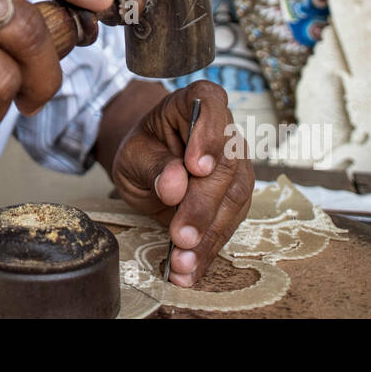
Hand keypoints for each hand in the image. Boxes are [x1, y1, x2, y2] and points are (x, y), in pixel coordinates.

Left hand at [110, 81, 254, 285]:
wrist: (148, 165)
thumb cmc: (142, 149)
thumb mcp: (134, 153)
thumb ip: (154, 165)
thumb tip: (175, 184)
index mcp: (196, 101)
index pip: (211, 104)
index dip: (209, 136)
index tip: (197, 167)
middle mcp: (225, 130)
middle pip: (226, 164)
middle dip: (203, 206)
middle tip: (181, 237)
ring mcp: (236, 164)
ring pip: (234, 200)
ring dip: (208, 237)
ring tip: (183, 264)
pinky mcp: (236, 197)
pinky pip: (228, 224)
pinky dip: (208, 250)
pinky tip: (191, 270)